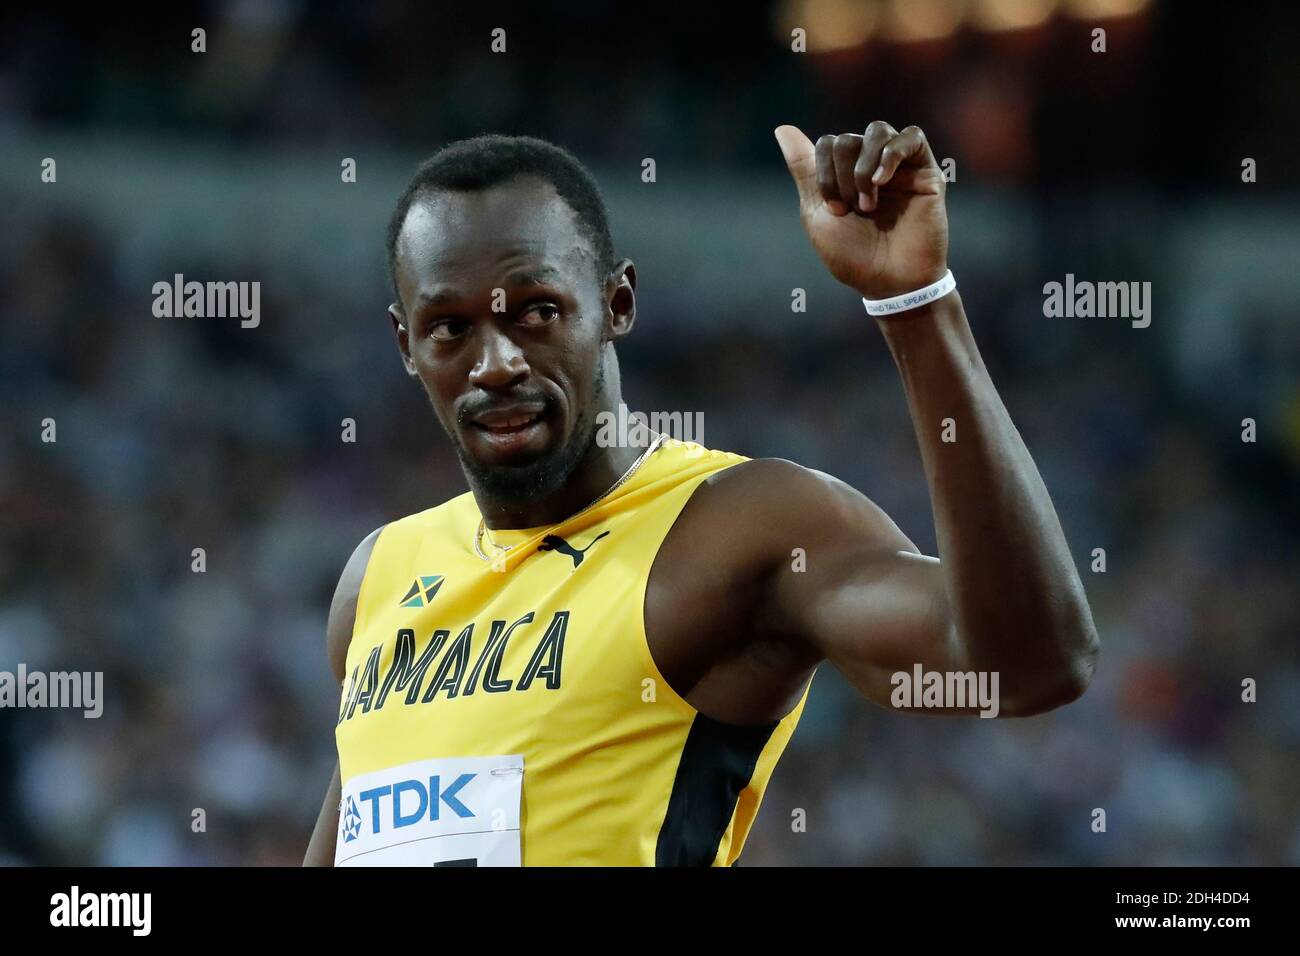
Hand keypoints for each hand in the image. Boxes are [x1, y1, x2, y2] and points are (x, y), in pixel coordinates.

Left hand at [775, 122, 948, 300]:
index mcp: (846, 174)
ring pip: (877, 131)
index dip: (824, 174)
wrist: (892, 283)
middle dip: (842, 176)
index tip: (835, 211)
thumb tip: (781, 128)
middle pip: (847, 139)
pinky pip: (912, 136)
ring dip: (864, 168)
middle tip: (852, 209)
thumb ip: (804, 170)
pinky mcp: (926, 171)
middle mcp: (872, 165)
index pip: (827, 144)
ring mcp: (900, 167)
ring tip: (868, 203)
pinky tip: (882, 181)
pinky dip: (891, 153)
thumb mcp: (818, 213)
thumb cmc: (854, 256)